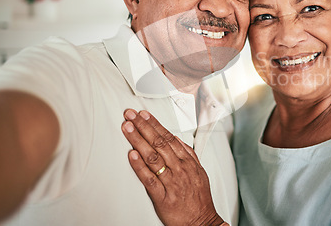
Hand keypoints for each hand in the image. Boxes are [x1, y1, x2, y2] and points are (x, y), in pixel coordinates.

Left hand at [121, 109, 225, 225]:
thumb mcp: (199, 172)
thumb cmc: (199, 200)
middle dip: (144, 127)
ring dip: (139, 140)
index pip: (168, 138)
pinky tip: (132, 155)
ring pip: (153, 157)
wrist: (201, 222)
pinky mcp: (162, 197)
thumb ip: (188, 154)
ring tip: (128, 128)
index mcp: (187, 162)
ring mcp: (171, 182)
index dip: (155, 124)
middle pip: (159, 143)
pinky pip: (149, 179)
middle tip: (131, 115)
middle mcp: (179, 169)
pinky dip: (139, 166)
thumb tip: (176, 139)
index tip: (144, 115)